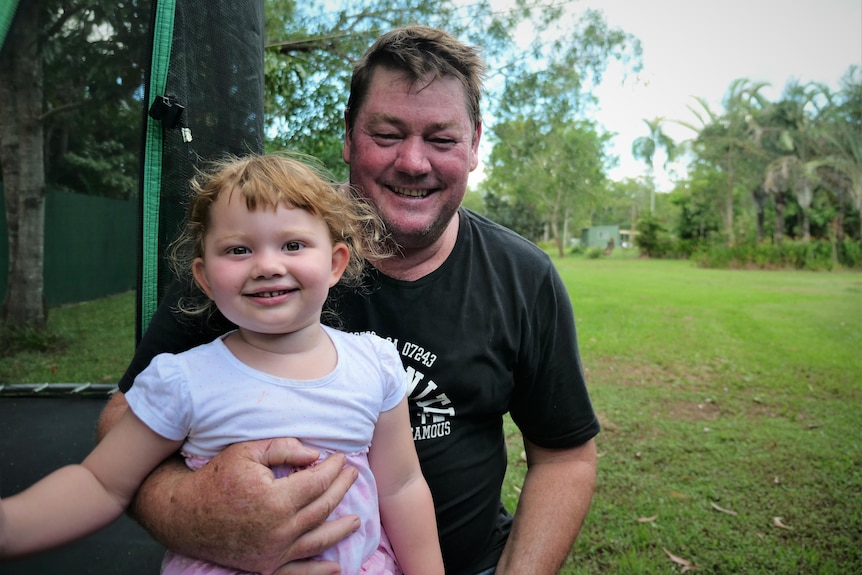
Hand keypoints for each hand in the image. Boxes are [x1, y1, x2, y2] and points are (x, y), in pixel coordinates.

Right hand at [132, 437, 358, 573]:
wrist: (183, 513)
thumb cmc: (215, 478)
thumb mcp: (247, 452)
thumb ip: (284, 448)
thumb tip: (315, 456)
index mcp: (276, 500)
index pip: (317, 482)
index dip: (333, 468)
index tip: (341, 458)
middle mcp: (278, 530)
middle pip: (322, 508)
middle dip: (341, 490)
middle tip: (352, 476)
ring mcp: (272, 551)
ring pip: (317, 540)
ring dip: (340, 529)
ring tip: (356, 521)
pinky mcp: (264, 565)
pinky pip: (297, 571)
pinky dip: (318, 571)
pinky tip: (335, 567)